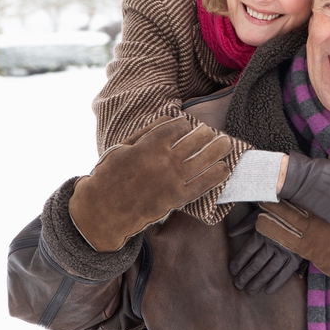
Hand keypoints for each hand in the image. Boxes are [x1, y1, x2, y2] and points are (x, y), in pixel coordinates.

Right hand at [69, 115, 232, 251]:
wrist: (104, 210)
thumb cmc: (110, 176)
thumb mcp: (122, 147)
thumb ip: (147, 132)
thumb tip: (170, 118)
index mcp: (149, 146)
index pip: (177, 127)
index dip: (185, 124)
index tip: (188, 125)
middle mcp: (165, 161)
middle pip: (195, 141)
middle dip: (206, 134)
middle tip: (212, 132)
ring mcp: (173, 180)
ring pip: (204, 160)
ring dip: (218, 149)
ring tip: (225, 143)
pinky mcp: (178, 198)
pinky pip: (203, 185)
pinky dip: (216, 176)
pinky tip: (224, 168)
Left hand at [228, 205, 302, 293]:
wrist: (306, 207)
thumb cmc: (279, 210)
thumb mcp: (260, 212)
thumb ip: (245, 224)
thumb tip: (230, 234)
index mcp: (262, 232)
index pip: (247, 251)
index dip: (238, 262)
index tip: (232, 271)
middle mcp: (273, 243)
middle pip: (256, 264)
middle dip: (245, 276)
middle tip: (238, 285)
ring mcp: (286, 251)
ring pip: (269, 270)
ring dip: (258, 282)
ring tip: (249, 291)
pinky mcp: (297, 256)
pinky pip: (285, 273)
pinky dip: (276, 282)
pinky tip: (268, 290)